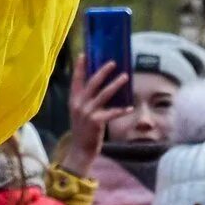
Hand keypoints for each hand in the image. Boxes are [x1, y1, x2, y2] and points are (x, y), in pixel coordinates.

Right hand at [57, 55, 129, 172]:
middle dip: (102, 71)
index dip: (80, 67)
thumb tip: (99, 88)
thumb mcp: (78, 113)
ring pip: (104, 95)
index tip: (84, 55)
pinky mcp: (96, 122)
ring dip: (115, 84)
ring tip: (125, 76)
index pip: (76, 80)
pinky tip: (130, 108)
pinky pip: (111, 113)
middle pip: (92, 83)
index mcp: (73, 101)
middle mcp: (79, 104)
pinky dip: (121, 110)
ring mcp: (87, 113)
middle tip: (113, 62)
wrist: (80, 150)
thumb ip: (85, 101)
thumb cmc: (82, 130)